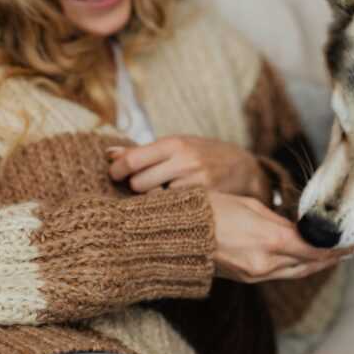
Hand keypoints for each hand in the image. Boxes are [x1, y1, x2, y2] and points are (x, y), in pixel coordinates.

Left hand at [108, 135, 268, 198]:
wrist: (244, 168)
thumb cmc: (203, 154)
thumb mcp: (176, 145)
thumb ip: (143, 151)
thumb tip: (108, 154)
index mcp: (174, 144)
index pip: (132, 160)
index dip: (117, 171)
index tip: (114, 175)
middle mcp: (184, 161)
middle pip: (139, 183)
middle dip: (136, 186)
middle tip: (142, 185)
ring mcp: (196, 183)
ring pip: (153, 200)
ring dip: (152, 200)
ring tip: (160, 194)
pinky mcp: (205, 201)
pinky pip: (173, 209)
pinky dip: (169, 208)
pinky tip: (175, 204)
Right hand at [207, 191, 353, 282]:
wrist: (178, 234)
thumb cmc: (211, 210)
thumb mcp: (250, 206)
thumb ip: (277, 220)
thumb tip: (295, 228)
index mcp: (271, 240)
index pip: (315, 248)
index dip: (337, 249)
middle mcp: (267, 262)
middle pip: (309, 264)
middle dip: (331, 258)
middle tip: (350, 250)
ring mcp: (256, 274)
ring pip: (295, 272)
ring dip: (314, 264)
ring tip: (330, 256)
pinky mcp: (246, 279)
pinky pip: (279, 274)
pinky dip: (294, 266)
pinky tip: (302, 259)